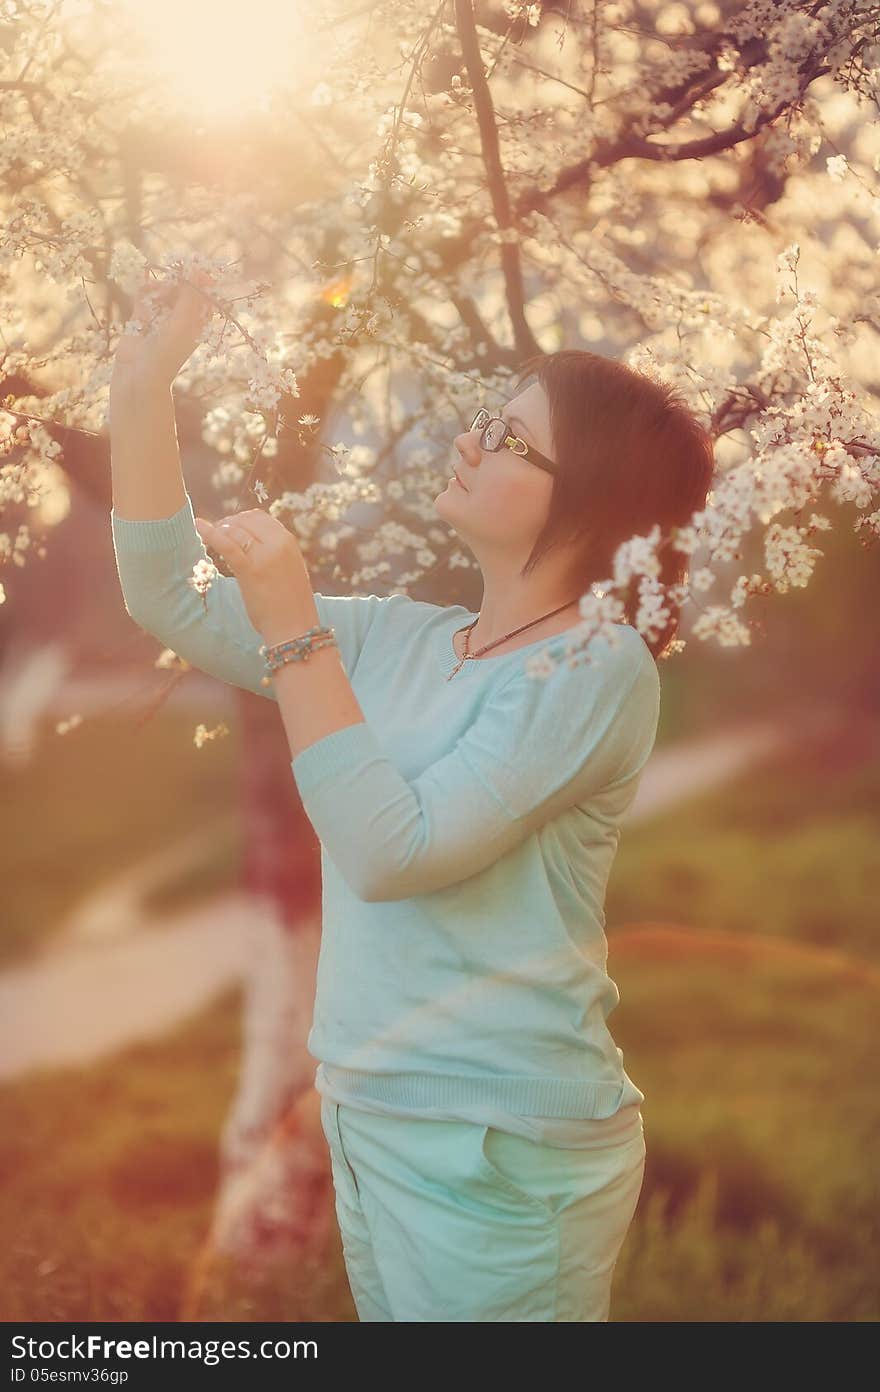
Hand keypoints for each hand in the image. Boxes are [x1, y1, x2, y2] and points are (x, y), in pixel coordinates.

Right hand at [111, 267, 217, 392]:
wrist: (139, 374)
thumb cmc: (168, 352)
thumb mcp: (185, 322)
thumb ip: (192, 296)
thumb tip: (200, 270)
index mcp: (198, 321)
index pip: (205, 293)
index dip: (200, 278)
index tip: (193, 266)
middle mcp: (181, 317)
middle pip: (183, 286)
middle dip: (176, 281)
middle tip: (171, 283)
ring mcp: (161, 315)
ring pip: (162, 288)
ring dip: (159, 288)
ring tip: (155, 298)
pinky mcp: (142, 315)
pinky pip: (144, 294)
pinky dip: (145, 293)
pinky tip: (144, 303)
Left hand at [193, 508, 314, 640]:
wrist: (294, 627)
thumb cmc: (290, 602)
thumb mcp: (289, 568)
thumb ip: (275, 551)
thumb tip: (252, 540)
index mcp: (288, 541)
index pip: (259, 517)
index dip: (240, 519)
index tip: (229, 527)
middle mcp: (278, 543)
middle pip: (245, 520)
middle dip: (227, 523)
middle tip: (216, 533)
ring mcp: (264, 555)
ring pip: (235, 530)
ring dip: (219, 530)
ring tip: (209, 536)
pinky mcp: (250, 570)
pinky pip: (227, 545)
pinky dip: (210, 533)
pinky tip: (198, 525)